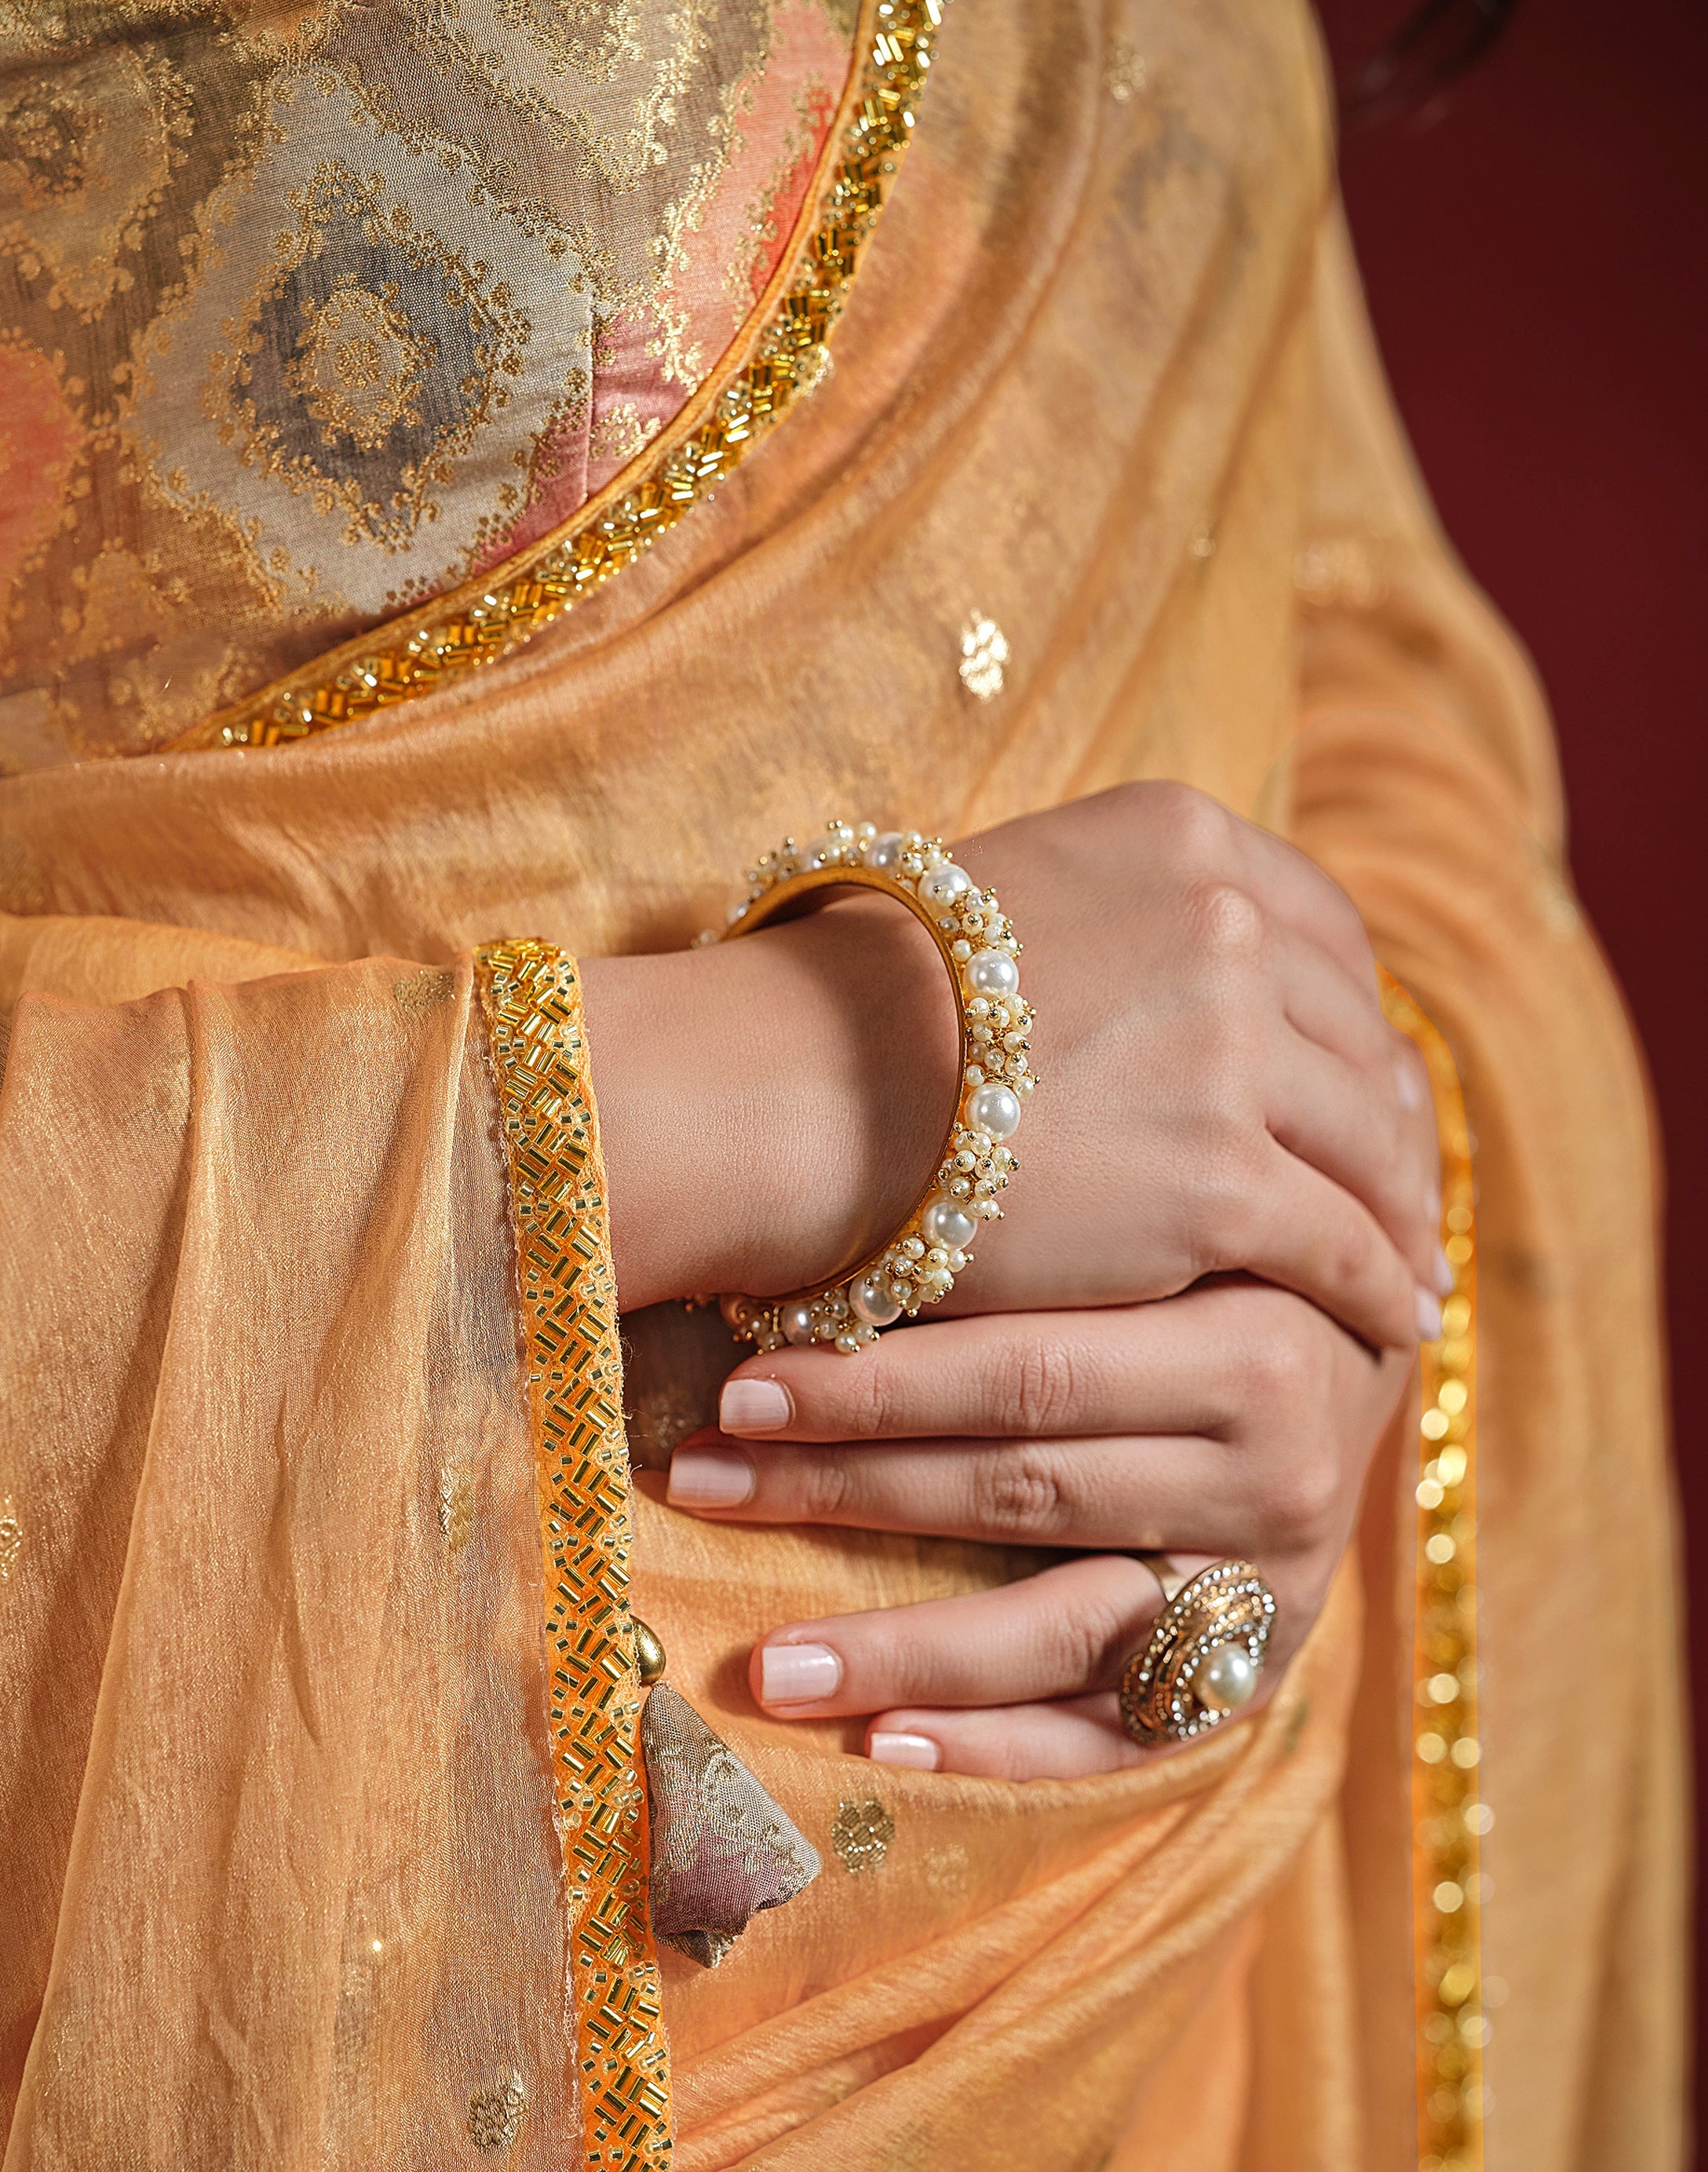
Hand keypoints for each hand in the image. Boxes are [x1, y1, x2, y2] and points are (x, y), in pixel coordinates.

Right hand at [584, 781, 1441, 1344]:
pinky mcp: (1221, 1180)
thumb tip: (1115, 981)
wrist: (782, 1097)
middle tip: (1396, 1180)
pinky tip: (1389, 1316)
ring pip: (1366, 1140)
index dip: (1344, 1014)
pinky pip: (1338, 1239)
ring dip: (1395, 1205)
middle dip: (1381, 1115)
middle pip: (1353, 1034)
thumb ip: (1091, 929)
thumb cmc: (838, 1019)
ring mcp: (1233, 1053)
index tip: (1352, 1075)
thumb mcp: (989, 908)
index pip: (1316, 926)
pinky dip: (1374, 1282)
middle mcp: (1226, 924)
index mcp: (1176, 839)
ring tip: (1404, 1260)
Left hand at [661, 1281, 1408, 1779]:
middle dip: (843, 1491)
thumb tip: (811, 1236)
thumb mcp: (1177, 1210)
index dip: (877, 1383)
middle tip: (698, 1486)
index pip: (1032, 1372)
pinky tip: (886, 1749)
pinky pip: (1123, 1733)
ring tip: (767, 1668)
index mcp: (1255, 1333)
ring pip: (1061, 1629)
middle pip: (1024, 1491)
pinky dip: (1005, 1747)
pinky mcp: (1264, 1662)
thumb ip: (1043, 1226)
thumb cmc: (1231, 1251)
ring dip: (903, 1652)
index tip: (736, 1386)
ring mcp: (1273, 1579)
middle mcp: (1278, 1466)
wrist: (1382, 1325)